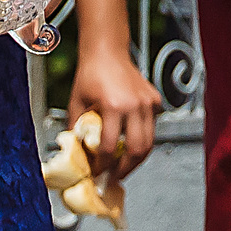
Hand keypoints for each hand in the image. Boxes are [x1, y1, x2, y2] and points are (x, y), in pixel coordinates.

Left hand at [67, 41, 162, 177]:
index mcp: (113, 106)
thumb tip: (75, 154)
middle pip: (137, 149)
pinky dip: (143, 140)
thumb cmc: (89, 76)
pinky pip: (152, 128)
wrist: (108, 52)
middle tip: (114, 178)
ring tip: (123, 168)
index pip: (110, 147)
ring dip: (136, 159)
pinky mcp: (154, 100)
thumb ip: (76, 129)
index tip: (96, 173)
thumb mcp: (76, 104)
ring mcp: (148, 102)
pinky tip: (130, 146)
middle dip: (125, 169)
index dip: (103, 166)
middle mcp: (135, 105)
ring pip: (149, 142)